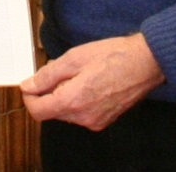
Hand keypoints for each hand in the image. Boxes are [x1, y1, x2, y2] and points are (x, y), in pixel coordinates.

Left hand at [20, 33, 163, 130]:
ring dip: (64, 95)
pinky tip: (89, 82)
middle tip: (59, 70)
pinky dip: (78, 99)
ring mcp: (95, 120)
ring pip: (66, 112)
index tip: (31, 84)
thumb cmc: (114, 56)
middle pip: (51, 111)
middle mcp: (83, 117)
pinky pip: (81, 113)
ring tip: (78, 73)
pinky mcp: (104, 119)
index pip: (37, 111)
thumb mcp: (74, 58)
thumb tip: (29, 85)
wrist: (146, 62)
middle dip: (49, 92)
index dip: (30, 96)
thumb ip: (48, 75)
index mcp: (73, 101)